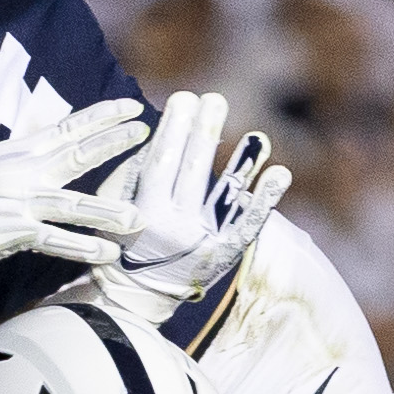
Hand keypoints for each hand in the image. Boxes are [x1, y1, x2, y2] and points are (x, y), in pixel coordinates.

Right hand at [0, 100, 147, 374]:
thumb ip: (9, 156)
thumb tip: (37, 136)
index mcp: (9, 152)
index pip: (63, 128)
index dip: (99, 118)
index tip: (132, 108)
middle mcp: (13, 170)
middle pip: (72, 153)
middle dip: (112, 145)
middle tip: (149, 135)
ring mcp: (9, 201)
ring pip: (68, 202)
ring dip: (105, 210)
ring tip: (139, 218)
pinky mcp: (3, 233)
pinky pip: (49, 240)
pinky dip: (77, 247)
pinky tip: (104, 255)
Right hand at [91, 93, 289, 322]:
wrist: (140, 296)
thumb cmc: (123, 243)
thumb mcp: (112, 210)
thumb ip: (128, 175)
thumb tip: (153, 135)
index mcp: (143, 213)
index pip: (162, 161)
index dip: (174, 128)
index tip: (183, 98)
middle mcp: (175, 226)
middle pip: (192, 170)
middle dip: (203, 132)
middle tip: (213, 99)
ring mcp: (203, 240)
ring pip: (224, 194)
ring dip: (241, 161)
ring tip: (257, 134)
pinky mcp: (225, 252)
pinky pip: (249, 222)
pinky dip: (264, 197)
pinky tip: (280, 172)